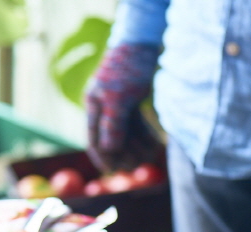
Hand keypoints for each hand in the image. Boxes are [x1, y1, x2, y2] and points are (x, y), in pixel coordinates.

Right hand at [85, 43, 159, 171]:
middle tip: (137, 164)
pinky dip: (145, 135)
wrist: (143, 42)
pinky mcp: (133, 101)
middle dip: (125, 153)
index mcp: (94, 106)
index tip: (114, 170)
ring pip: (127, 134)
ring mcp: (119, 104)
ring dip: (137, 146)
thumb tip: (108, 151)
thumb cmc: (128, 67)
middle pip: (112, 139)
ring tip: (150, 155)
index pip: (94, 140)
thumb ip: (113, 125)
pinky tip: (156, 145)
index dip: (103, 158)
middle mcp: (104, 107)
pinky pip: (137, 125)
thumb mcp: (119, 98)